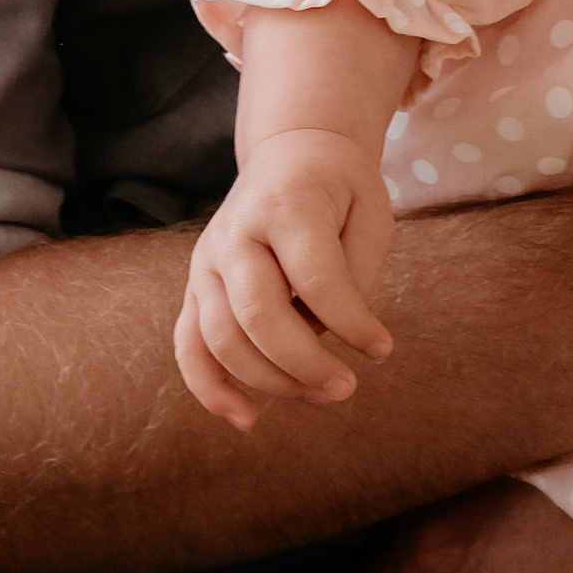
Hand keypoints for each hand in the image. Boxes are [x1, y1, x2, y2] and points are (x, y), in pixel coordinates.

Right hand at [176, 134, 394, 432]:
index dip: (350, 322)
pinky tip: (246, 419)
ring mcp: (207, 261)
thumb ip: (350, 275)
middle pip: (258, 314)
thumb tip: (323, 339)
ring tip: (320, 395)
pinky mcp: (196, 286)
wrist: (292, 153)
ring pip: (222, 338)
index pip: (313, 277)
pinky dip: (210, 388)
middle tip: (346, 388)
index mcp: (286, 204)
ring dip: (270, 382)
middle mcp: (236, 232)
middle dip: (304, 363)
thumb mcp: (369, 215)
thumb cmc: (340, 190)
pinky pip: (189, 345)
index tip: (382, 348)